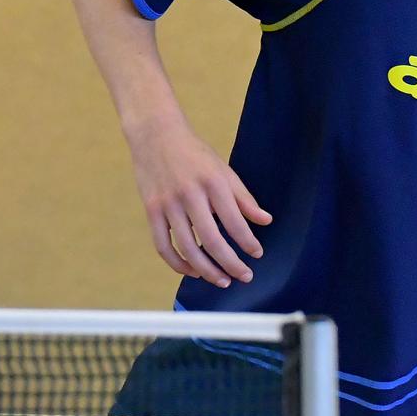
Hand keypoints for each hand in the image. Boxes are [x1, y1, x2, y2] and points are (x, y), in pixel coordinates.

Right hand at [126, 115, 270, 287]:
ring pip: (187, 248)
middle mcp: (190, 194)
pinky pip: (163, 245)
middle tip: (245, 276)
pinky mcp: (151, 210)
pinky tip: (193, 271)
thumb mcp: (223, 170)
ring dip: (206, 270)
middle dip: (231, 264)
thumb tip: (265, 221)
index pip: (234, 222)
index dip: (248, 242)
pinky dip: (178, 263)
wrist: (156, 135)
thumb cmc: (194, 154)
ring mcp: (167, 204)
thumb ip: (244, 198)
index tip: (257, 254)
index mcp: (213, 183)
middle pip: (212, 240)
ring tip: (222, 280)